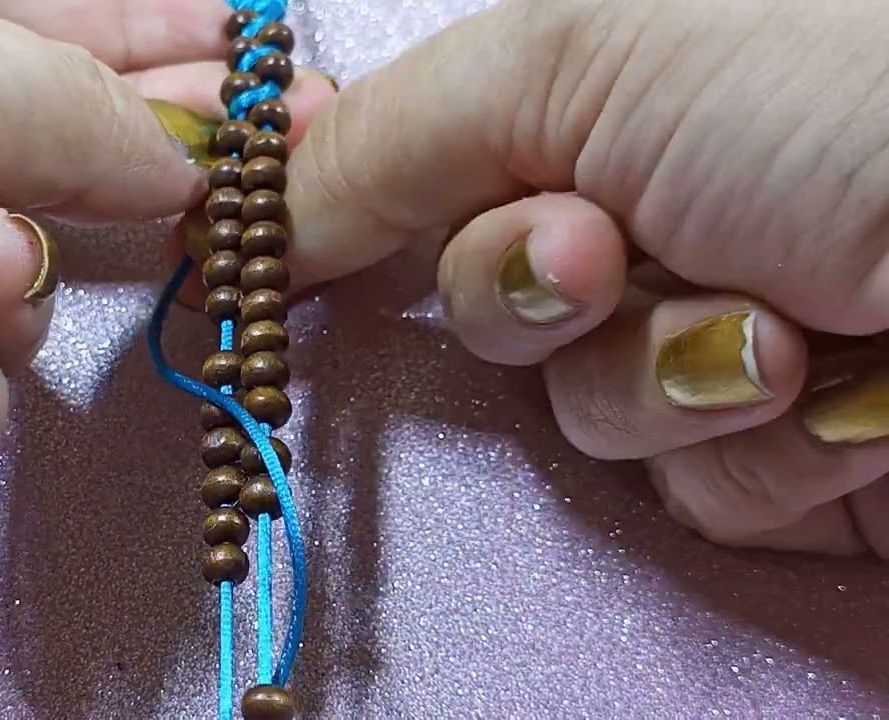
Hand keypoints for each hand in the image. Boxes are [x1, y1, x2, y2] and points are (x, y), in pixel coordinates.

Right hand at [282, 0, 888, 556]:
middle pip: (481, 310)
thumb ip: (387, 138)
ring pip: (579, 417)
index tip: (283, 275)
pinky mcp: (771, 447)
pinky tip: (839, 400)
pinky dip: (755, 453)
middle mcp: (642, 216)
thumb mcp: (577, 52)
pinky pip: (687, 493)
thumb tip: (251, 227)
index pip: (410, 178)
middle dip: (529, 298)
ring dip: (662, 379)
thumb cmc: (838, 92)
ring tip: (777, 333)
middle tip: (604, 258)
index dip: (344, 231)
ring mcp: (703, 337)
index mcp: (589, 101)